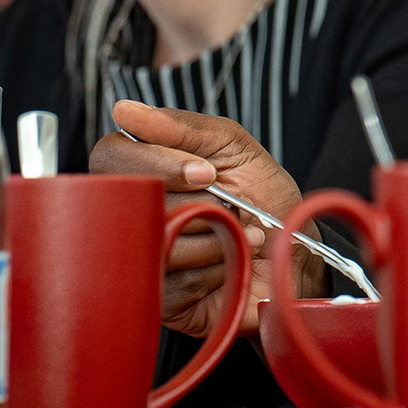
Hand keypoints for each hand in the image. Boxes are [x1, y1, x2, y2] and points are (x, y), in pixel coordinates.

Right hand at [91, 100, 308, 336]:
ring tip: (243, 232)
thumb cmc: (263, 196)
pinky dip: (217, 267)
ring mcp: (142, 257)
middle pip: (131, 201)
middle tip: (230, 204)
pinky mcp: (159, 298)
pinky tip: (234, 264)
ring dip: (215, 235)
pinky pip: (175, 280)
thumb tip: (124, 110)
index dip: (157, 163)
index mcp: (143, 171)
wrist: (297, 253)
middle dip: (195, 202)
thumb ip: (183, 128)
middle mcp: (134, 214)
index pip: (110, 157)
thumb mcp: (233, 147)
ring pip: (156, 241)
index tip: (205, 172)